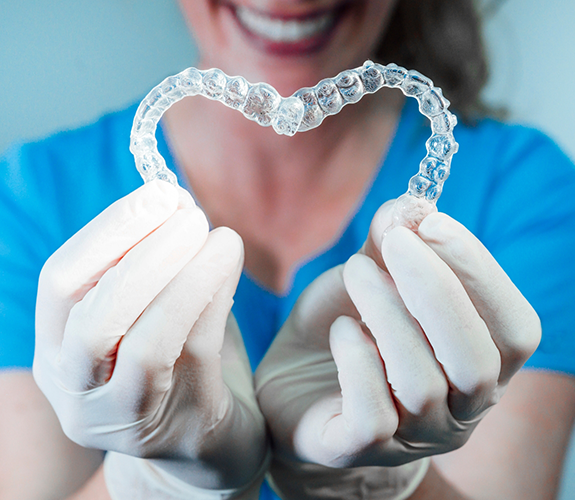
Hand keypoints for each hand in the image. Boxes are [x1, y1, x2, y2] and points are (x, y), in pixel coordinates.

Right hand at [33, 181, 266, 494]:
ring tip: (221, 236)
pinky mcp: (177, 427)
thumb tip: (175, 198)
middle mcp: (77, 390)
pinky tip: (230, 264)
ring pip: (144, 344)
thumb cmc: (177, 360)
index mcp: (58, 350)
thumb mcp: (151, 309)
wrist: (205, 439)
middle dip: (144, 254)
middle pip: (92, 319)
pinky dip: (213, 299)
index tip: (159, 194)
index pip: (60, 284)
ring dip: (185, 277)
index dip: (108, 233)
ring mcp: (123, 417)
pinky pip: (194, 355)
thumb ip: (155, 261)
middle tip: (190, 213)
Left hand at [255, 200, 540, 497]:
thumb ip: (391, 244)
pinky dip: (358, 361)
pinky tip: (342, 331)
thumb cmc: (344, 327)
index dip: (480, 271)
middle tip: (393, 241)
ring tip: (356, 272)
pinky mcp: (360, 450)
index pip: (514, 327)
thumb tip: (409, 205)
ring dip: (387, 314)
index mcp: (478, 364)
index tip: (432, 222)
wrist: (291, 383)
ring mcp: (413, 438)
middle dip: (437, 289)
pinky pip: (374, 416)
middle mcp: (458, 410)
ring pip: (422, 384)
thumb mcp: (369, 278)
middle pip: (477, 360)